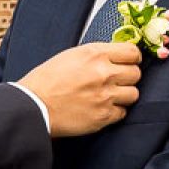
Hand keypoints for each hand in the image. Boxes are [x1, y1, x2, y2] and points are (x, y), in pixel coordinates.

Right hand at [16, 41, 141, 136]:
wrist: (33, 106)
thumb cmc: (46, 80)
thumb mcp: (71, 55)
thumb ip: (97, 54)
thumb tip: (117, 55)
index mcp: (95, 54)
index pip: (132, 52)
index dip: (132, 58)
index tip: (128, 62)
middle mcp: (103, 73)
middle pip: (136, 73)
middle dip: (128, 77)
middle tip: (117, 80)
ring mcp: (105, 96)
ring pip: (133, 94)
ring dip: (124, 95)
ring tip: (109, 95)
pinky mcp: (103, 117)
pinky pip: (123, 112)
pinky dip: (115, 111)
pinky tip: (101, 108)